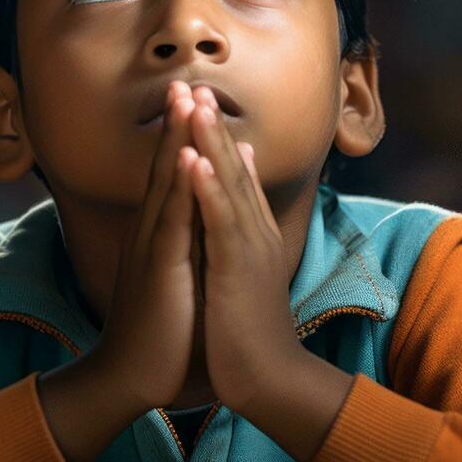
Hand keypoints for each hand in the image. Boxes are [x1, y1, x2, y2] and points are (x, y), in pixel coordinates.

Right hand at [90, 81, 203, 410]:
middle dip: (177, 123)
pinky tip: (186, 155)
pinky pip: (172, 220)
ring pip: (166, 183)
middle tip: (186, 80)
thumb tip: (201, 228)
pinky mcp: (159, 270)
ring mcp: (152, 248)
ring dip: (176, 138)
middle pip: (165, 167)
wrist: (130, 379)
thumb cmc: (159, 333)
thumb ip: (186, 252)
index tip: (195, 101)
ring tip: (185, 98)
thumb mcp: (178, 282)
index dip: (182, 138)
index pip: (171, 178)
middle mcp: (151, 234)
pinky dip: (179, 186)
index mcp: (159, 237)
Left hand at [186, 85, 304, 414]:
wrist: (270, 381)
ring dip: (209, 140)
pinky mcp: (236, 271)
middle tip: (193, 80)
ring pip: (226, 184)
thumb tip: (240, 214)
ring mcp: (247, 249)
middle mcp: (254, 233)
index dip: (216, 134)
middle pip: (232, 167)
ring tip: (192, 101)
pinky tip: (193, 159)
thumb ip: (244, 235)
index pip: (235, 174)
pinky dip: (207, 188)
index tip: (197, 97)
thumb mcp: (247, 275)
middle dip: (210, 122)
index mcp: (252, 235)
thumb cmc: (250, 333)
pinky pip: (220, 222)